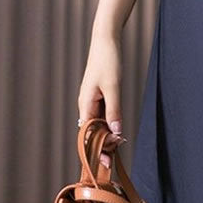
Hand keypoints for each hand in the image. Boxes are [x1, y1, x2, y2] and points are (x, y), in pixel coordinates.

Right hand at [78, 33, 126, 167]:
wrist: (106, 40)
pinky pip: (102, 114)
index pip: (87, 135)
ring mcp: (92, 99)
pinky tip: (116, 130)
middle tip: (113, 159)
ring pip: (97, 123)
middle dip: (101, 145)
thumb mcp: (113, 86)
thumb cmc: (108, 61)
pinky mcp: (99, 94)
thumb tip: (115, 131)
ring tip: (116, 148)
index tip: (105, 162)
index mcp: (85, 104)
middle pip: (91, 131)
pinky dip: (109, 123)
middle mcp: (86, 104)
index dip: (95, 149)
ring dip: (105, 135)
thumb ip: (114, 109)